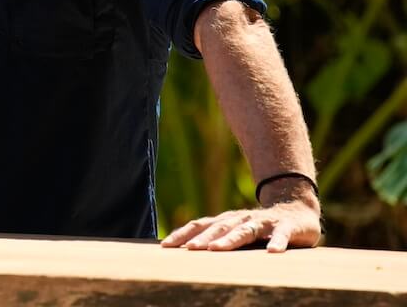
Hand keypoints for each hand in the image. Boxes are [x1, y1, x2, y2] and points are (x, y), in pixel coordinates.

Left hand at [161, 200, 321, 251]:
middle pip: (219, 228)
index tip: (166, 246)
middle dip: (203, 239)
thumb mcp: (235, 233)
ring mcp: (263, 222)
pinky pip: (281, 235)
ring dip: (230, 239)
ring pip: (244, 230)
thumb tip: (185, 252)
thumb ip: (216, 240)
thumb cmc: (258, 228)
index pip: (199, 225)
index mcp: (226, 221)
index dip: (182, 234)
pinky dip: (277, 242)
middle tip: (190, 249)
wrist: (295, 209)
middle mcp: (241, 218)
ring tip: (217, 249)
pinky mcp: (286, 227)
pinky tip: (273, 252)